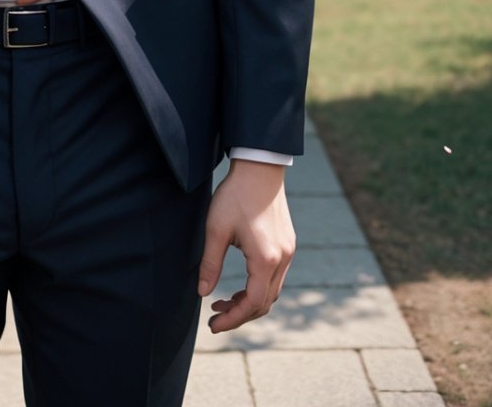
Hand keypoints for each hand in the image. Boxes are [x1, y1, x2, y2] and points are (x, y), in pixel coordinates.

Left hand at [197, 159, 295, 333]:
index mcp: (265, 259)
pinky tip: (241, 285)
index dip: (232, 318)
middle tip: (215, 317)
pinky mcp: (288, 245)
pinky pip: (275, 277)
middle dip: (239, 314)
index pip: (251, 303)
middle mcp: (282, 259)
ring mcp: (288, 252)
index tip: (213, 325)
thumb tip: (202, 293)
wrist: (259, 167)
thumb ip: (210, 264)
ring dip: (249, 302)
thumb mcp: (216, 229)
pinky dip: (258, 288)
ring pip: (271, 291)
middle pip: (264, 303)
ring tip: (223, 302)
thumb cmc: (235, 195)